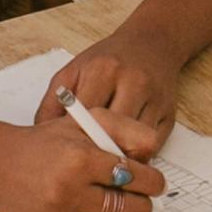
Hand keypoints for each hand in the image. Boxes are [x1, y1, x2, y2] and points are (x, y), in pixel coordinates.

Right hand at [0, 114, 164, 211]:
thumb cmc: (43, 144)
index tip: (151, 181)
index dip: (154, 181)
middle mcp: (69, 193)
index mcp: (80, 159)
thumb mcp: (85, 121)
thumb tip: (152, 159)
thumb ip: (125, 130)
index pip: (142, 180)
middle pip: (137, 210)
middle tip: (133, 195)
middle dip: (143, 202)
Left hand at [39, 33, 177, 158]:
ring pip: (137, 144)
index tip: (65, 156)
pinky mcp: (170, 115)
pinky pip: (153, 146)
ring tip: (103, 166)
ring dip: (120, 158)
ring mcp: (155, 99)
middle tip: (84, 169)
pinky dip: (137, 156)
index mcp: (104, 70)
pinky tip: (122, 156)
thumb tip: (41, 137)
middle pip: (114, 132)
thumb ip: (53, 103)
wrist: (151, 43)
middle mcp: (133, 82)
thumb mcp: (73, 71)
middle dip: (98, 153)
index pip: (86, 117)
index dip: (75, 141)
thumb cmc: (108, 60)